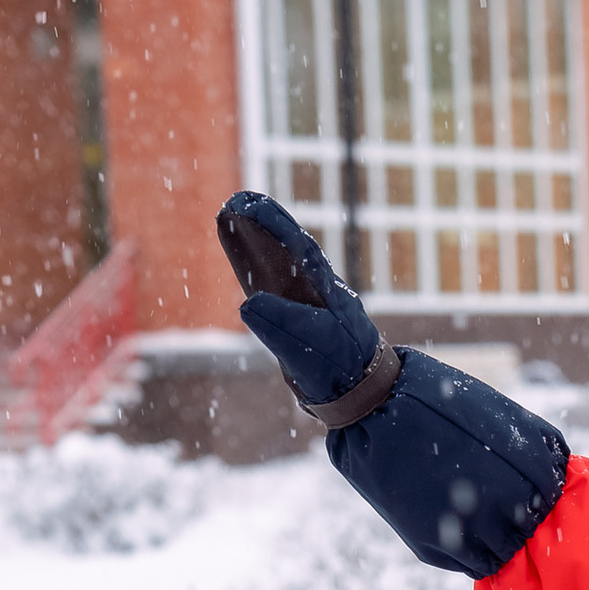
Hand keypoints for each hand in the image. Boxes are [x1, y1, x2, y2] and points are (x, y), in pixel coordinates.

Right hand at [216, 191, 398, 423]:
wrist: (360, 389)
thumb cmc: (341, 367)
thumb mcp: (312, 347)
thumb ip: (283, 325)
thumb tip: (248, 304)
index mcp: (324, 288)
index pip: (297, 248)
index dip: (273, 225)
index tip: (249, 205)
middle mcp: (314, 288)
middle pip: (285, 248)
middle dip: (261, 224)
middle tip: (235, 200)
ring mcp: (303, 302)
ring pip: (275, 264)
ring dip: (253, 243)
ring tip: (228, 217)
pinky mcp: (294, 318)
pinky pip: (269, 286)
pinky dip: (253, 270)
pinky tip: (239, 259)